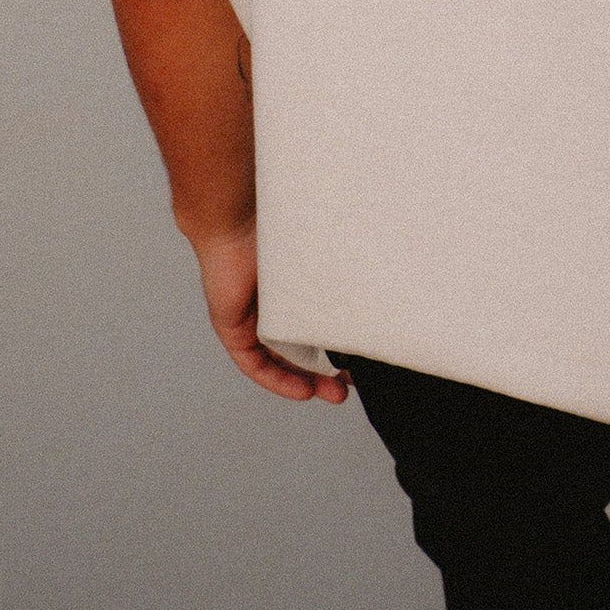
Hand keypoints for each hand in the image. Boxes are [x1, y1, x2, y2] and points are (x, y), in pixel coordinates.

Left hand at [188, 224, 352, 404]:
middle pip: (299, 349)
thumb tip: (378, 295)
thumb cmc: (279, 224)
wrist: (237, 216)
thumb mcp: (317, 260)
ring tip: (335, 393)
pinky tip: (303, 391)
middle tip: (353, 385)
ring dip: (307, 381)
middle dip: (327, 372)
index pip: (314, 326)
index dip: (336, 347)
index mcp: (292, 286)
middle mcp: (271, 304)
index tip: (362, 360)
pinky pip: (255, 365)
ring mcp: (249, 317)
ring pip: (279, 361)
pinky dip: (278, 380)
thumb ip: (337, 278)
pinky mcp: (231, 328)